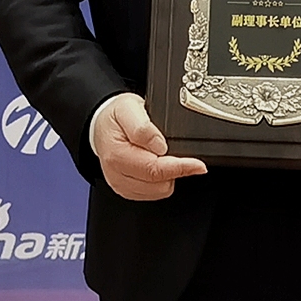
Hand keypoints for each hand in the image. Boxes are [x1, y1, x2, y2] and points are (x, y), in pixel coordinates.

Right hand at [92, 92, 206, 201]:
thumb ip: (142, 127)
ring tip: (160, 155)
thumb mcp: (128, 107)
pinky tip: (154, 164)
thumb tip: (159, 145)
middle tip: (173, 150)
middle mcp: (117, 174)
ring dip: (167, 176)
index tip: (199, 165)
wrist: (101, 125)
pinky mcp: (127, 190)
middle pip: (159, 184)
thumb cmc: (115, 116)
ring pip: (159, 191)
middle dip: (174, 169)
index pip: (154, 169)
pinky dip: (160, 181)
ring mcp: (121, 185)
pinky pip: (154, 193)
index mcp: (117, 155)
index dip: (180, 167)